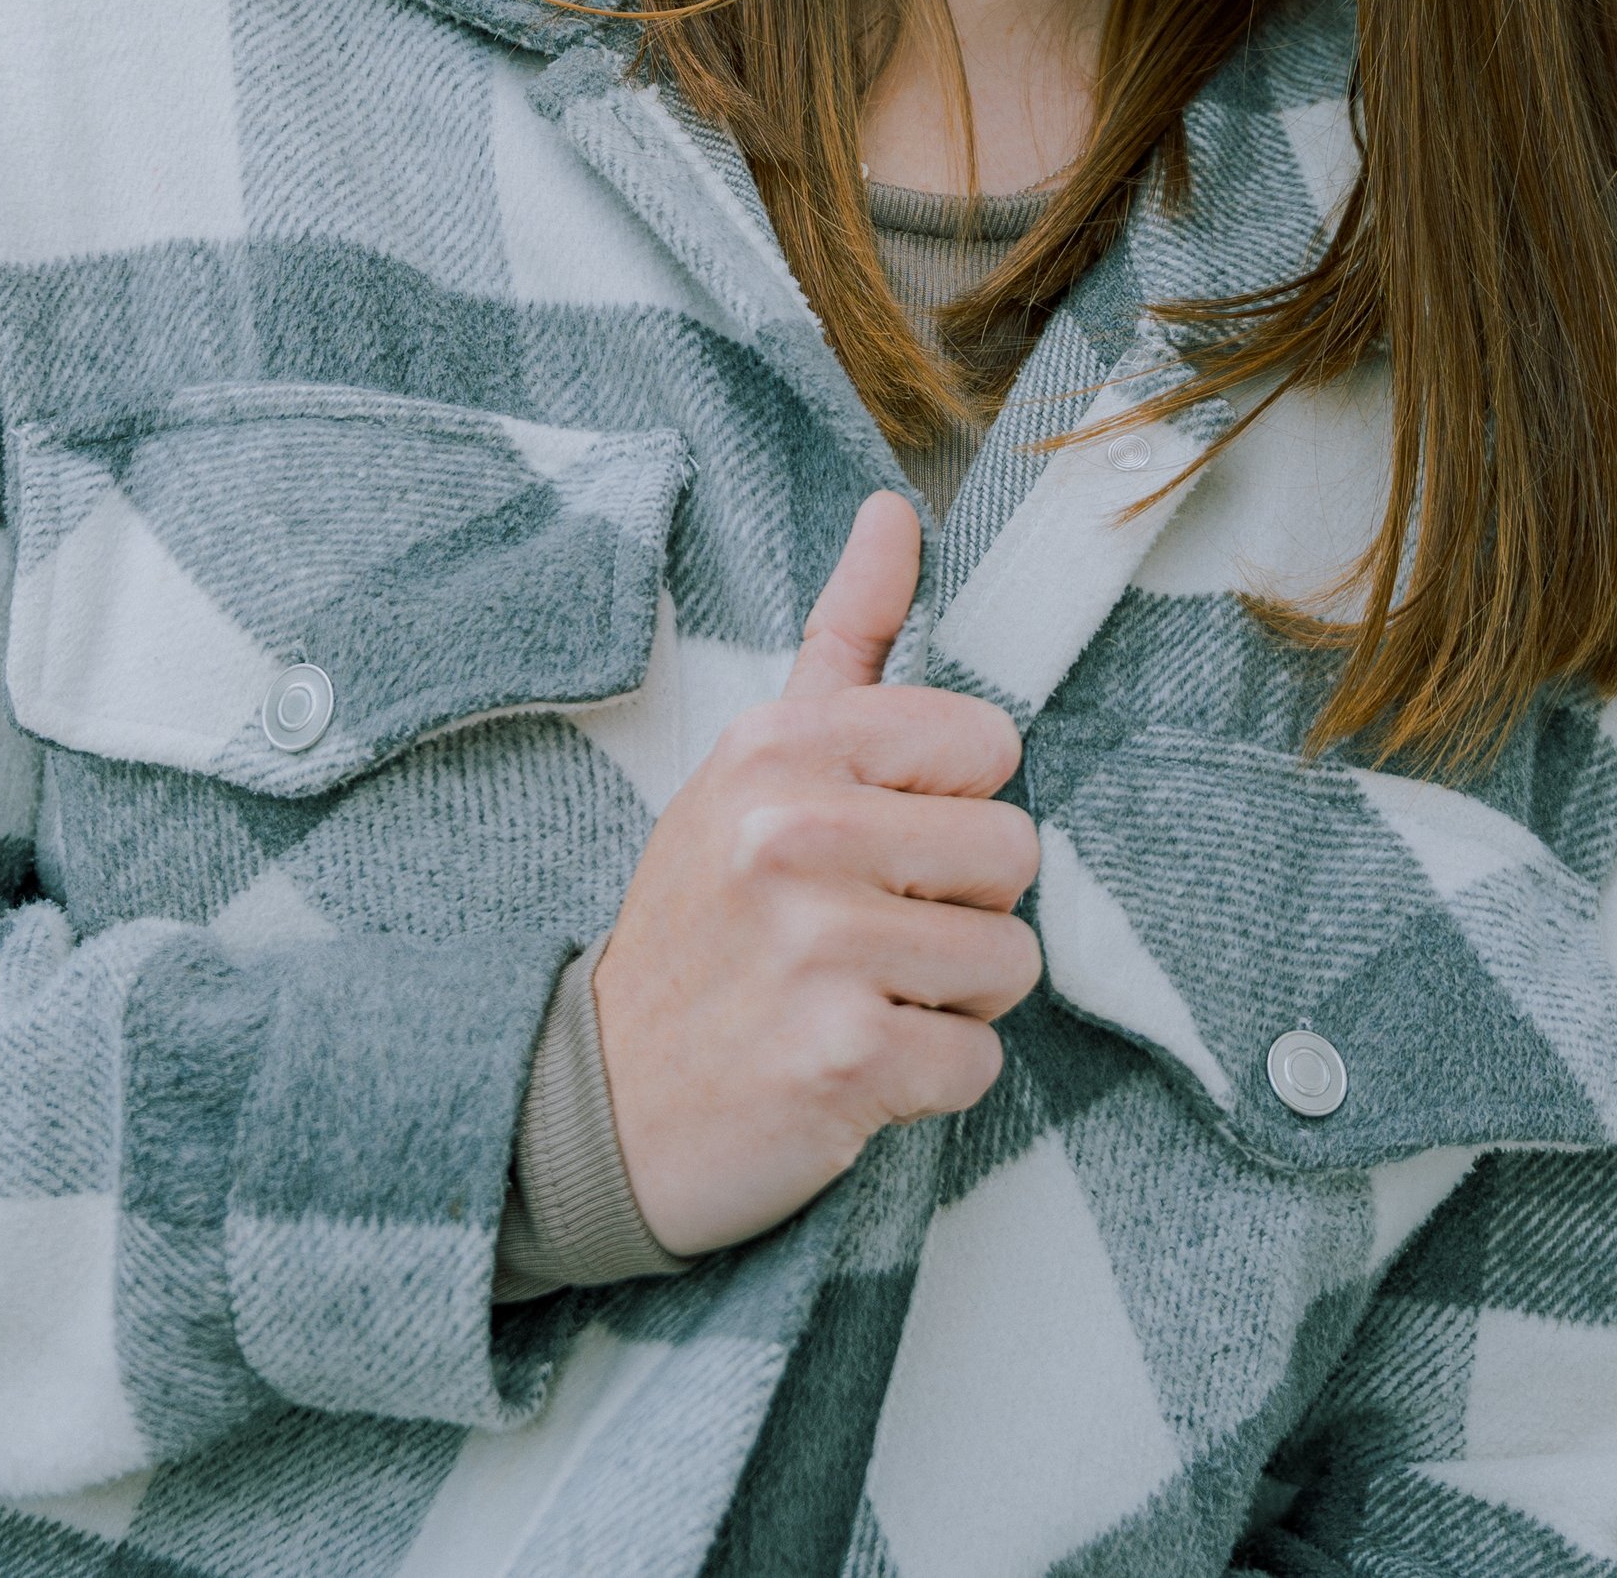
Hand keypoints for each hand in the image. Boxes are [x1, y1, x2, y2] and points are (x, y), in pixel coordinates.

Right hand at [590, 490, 1041, 1256]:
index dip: (950, 803)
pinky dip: (930, 1079)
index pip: (985, 741)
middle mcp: (795, 834)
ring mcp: (819, 949)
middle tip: (867, 934)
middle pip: (1014, 850)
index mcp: (780, 747)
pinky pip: (979, 1061)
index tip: (878, 843)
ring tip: (859, 995)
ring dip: (951, 998)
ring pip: (1011, 959)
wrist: (601, 1103)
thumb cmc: (704, 924)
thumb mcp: (752, 765)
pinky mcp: (845, 1060)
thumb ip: (843, 638)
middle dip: (960, 907)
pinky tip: (851, 1064)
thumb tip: (894, 513)